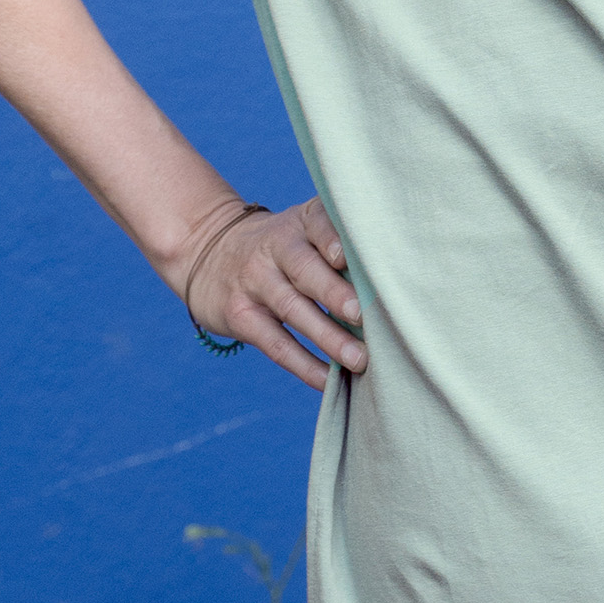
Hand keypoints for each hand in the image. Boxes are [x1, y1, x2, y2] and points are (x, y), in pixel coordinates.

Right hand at [177, 198, 366, 390]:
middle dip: (335, 293)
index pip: (316, 223)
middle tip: (364, 315)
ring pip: (293, 309)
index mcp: (298, 222)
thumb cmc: (282, 247)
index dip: (332, 238)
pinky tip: (328, 380)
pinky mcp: (240, 315)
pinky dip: (304, 365)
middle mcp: (275, 247)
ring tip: (359, 359)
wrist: (207, 251)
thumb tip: (396, 282)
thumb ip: (340, 245)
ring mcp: (254, 281)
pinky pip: (275, 343)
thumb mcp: (301, 229)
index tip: (348, 258)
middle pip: (304, 269)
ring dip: (328, 337)